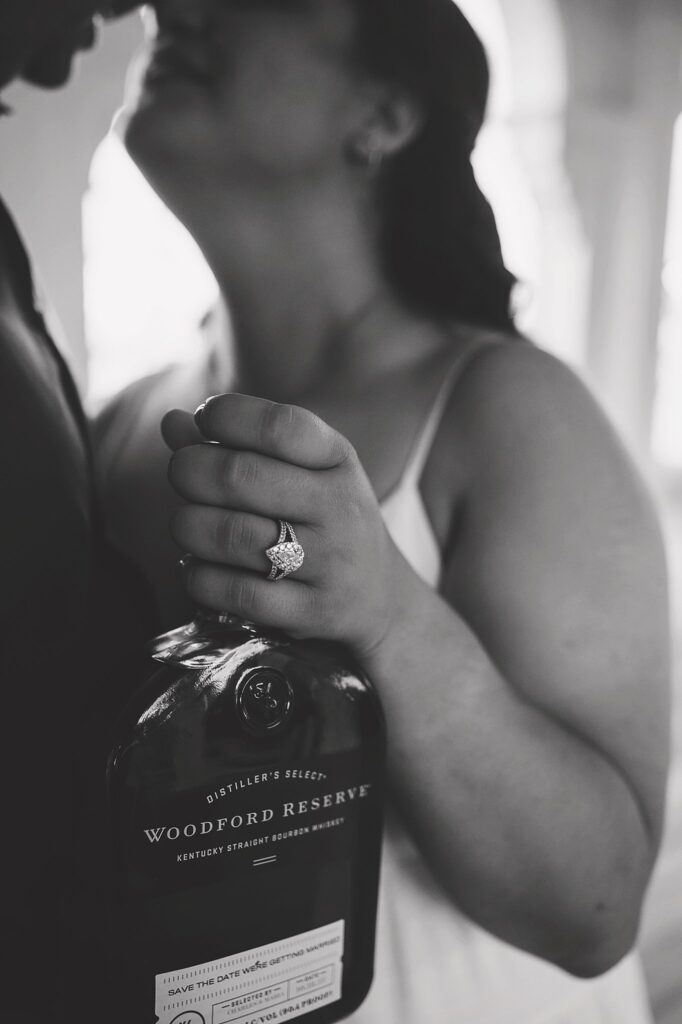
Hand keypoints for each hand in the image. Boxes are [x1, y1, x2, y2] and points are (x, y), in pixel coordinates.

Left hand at [164, 394, 399, 658]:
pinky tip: (199, 566)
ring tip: (187, 524)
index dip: (229, 415)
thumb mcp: (301, 471)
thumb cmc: (321, 519)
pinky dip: (199, 577)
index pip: (280, 426)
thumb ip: (237, 444)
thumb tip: (171, 423)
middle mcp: (340, 509)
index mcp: (338, 461)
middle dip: (190, 469)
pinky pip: (234, 592)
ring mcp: (329, 563)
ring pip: (230, 536)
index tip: (205, 418)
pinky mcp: (311, 611)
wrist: (379, 597)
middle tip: (181, 473)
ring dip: (188, 526)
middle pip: (241, 477)